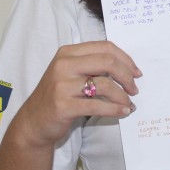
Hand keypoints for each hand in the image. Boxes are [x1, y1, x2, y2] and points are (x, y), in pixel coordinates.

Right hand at [11, 40, 141, 148]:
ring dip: (122, 96)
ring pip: (105, 84)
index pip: (105, 47)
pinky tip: (123, 112)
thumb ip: (93, 65)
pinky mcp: (63, 105)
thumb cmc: (59, 95)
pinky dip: (115, 109)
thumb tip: (127, 68)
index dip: (126, 59)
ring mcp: (62, 85)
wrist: (33, 121)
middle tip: (134, 89)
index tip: (136, 72)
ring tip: (129, 104)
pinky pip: (97, 105)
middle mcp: (64, 65)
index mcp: (68, 52)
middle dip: (127, 76)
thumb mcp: (71, 73)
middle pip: (108, 62)